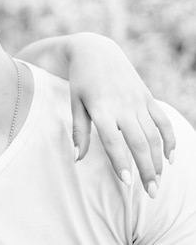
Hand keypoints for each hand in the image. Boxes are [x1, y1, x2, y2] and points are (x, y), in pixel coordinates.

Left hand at [67, 33, 175, 197]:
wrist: (95, 51)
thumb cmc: (80, 81)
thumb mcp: (74, 103)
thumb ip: (79, 132)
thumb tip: (77, 159)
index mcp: (101, 108)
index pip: (113, 141)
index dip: (121, 162)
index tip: (128, 183)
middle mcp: (122, 105)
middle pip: (139, 142)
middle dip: (147, 169)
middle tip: (152, 193)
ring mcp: (137, 101)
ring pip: (154, 135)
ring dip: (158, 160)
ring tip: (158, 182)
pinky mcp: (147, 97)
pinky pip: (163, 121)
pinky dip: (169, 140)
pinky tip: (170, 158)